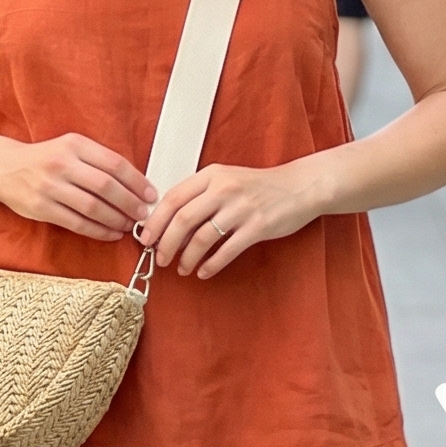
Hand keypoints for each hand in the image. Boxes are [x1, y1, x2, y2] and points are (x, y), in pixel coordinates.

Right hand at [0, 132, 155, 241]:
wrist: (5, 168)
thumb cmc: (45, 159)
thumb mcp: (71, 148)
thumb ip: (98, 161)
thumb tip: (136, 184)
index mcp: (74, 144)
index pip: (114, 164)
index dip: (137, 181)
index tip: (150, 194)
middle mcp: (62, 164)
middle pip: (106, 187)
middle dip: (130, 203)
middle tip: (143, 214)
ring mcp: (50, 187)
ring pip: (93, 207)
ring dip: (116, 219)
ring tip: (129, 225)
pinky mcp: (42, 208)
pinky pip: (77, 223)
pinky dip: (98, 231)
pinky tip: (111, 233)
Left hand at [140, 160, 318, 278]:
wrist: (300, 187)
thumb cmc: (260, 186)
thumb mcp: (227, 179)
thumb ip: (200, 194)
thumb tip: (169, 221)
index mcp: (212, 175)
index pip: (173, 198)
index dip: (155, 221)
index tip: (146, 238)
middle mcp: (224, 189)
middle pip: (182, 219)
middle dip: (166, 243)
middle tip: (160, 258)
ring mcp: (241, 208)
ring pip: (202, 237)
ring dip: (187, 257)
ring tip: (182, 268)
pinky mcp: (257, 227)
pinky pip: (226, 250)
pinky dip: (211, 264)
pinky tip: (204, 271)